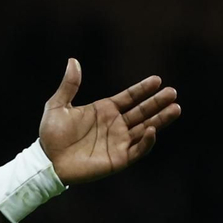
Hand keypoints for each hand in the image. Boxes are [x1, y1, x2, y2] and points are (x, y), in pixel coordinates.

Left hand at [38, 59, 179, 183]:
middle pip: (142, 111)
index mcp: (104, 110)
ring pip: (146, 128)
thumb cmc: (51, 134)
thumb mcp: (57, 106)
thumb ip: (69, 85)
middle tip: (173, 93)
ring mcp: (119, 141)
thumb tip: (73, 61)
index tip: (157, 80)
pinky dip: (147, 141)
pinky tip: (152, 129)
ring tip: (176, 108)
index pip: (129, 97)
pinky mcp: (119, 158)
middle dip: (158, 102)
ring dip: (160, 119)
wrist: (47, 161)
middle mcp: (115, 125)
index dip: (143, 89)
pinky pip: (138, 149)